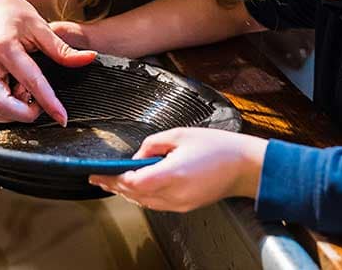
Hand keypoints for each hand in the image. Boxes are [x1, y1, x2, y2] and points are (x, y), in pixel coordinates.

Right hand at [0, 0, 96, 124]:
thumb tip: (88, 58)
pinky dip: (2, 109)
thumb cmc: (11, 10)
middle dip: (23, 114)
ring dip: (10, 114)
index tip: (62, 118)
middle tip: (40, 106)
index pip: (31, 81)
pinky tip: (16, 97)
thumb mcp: (39, 25)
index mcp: (5, 48)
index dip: (49, 103)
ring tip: (27, 99)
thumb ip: (62, 48)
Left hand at [88, 128, 267, 211]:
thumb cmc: (218, 147)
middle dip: (115, 186)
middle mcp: (174, 194)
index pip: (131, 182)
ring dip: (127, 193)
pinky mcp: (186, 206)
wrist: (245, 166)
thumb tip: (137, 155)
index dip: (111, 178)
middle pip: (134, 194)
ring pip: (144, 202)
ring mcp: (180, 204)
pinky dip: (143, 196)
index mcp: (171, 174)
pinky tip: (138, 187)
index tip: (96, 174)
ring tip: (114, 183)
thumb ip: (153, 144)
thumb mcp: (180, 134)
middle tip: (100, 178)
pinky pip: (157, 204)